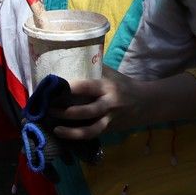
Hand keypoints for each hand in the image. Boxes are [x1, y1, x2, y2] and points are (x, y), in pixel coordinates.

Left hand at [53, 69, 195, 138]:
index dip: (70, 88)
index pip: (87, 87)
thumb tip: (68, 58)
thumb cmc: (123, 85)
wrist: (147, 103)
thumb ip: (93, 68)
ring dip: (72, 132)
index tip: (52, 87)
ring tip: (55, 129)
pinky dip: (78, 137)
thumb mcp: (111, 74)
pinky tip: (64, 135)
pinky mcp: (110, 130)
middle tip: (49, 109)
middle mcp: (109, 104)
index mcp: (108, 87)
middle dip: (66, 112)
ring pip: (91, 130)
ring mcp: (110, 119)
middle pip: (86, 111)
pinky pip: (93, 135)